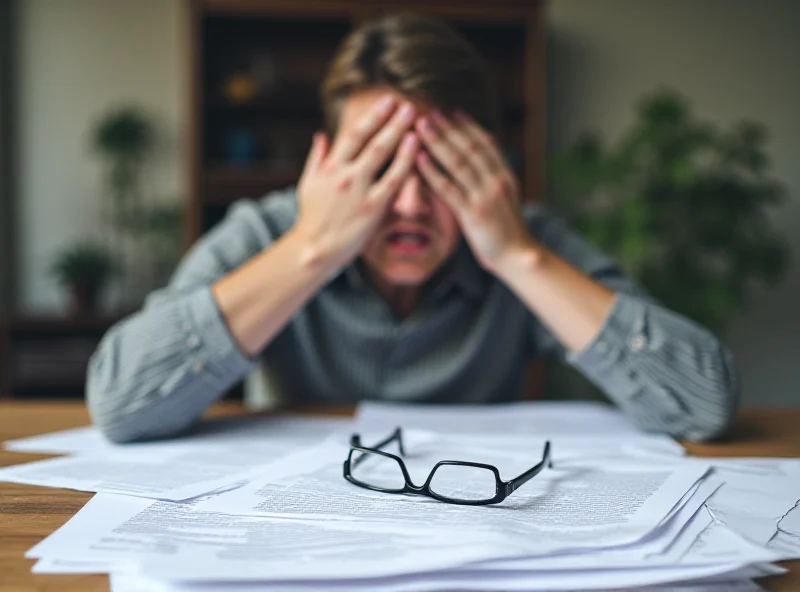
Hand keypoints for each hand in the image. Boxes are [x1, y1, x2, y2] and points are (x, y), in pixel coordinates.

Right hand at [294, 96, 418, 268]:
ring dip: (399, 131)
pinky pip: (394, 179)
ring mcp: (360, 190)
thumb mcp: (307, 184)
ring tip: (415, 116)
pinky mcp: (373, 207)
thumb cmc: (312, 219)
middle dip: (391, 119)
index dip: (373, 116)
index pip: (354, 134)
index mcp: (330, 167)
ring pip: (382, 153)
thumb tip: (321, 134)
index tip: (388, 101)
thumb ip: (316, 158)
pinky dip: (405, 159)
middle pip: (371, 139)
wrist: (314, 250)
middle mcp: (345, 174)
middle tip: (407, 103)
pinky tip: (414, 144)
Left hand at [414, 110, 533, 271]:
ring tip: (422, 127)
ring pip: (458, 163)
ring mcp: (484, 196)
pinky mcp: (472, 214)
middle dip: (449, 128)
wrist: (517, 256)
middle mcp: (496, 181)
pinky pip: (449, 188)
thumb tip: (483, 154)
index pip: (486, 144)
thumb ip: (494, 176)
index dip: (468, 126)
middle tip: (430, 113)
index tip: (452, 111)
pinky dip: (433, 171)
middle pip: (470, 148)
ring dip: (438, 142)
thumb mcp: (506, 197)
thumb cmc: (508, 230)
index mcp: (505, 176)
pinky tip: (419, 159)